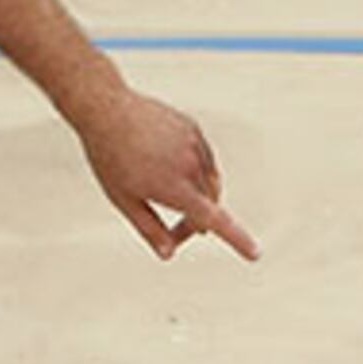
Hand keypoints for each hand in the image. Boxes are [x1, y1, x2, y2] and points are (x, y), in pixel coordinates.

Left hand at [76, 88, 256, 261]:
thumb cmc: (110, 156)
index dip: (237, 239)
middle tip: (172, 233)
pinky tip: (170, 169)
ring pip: (208, 182)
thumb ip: (150, 229)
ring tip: (166, 195)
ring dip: (196, 196)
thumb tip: (168, 253)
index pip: (213, 219)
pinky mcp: (193, 130)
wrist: (107, 109)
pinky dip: (195, 172)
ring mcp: (194, 145)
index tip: (255, 253)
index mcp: (174, 187)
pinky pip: (204, 160)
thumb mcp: (124, 200)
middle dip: (193, 222)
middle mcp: (190, 165)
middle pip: (208, 205)